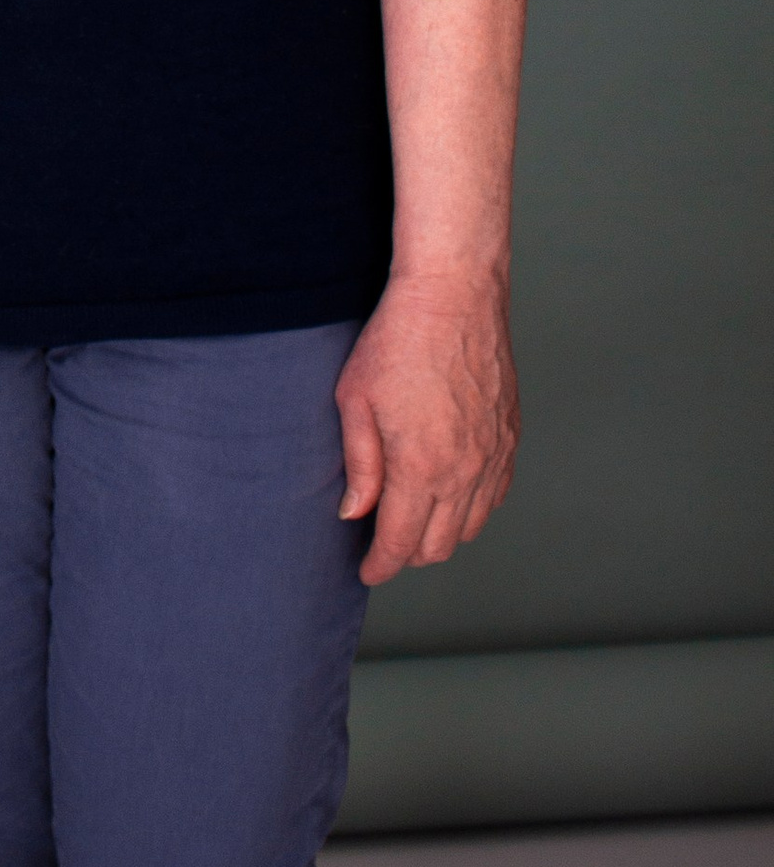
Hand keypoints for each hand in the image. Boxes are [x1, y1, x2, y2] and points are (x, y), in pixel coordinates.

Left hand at [335, 273, 518, 584]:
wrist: (454, 295)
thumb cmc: (396, 341)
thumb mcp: (356, 401)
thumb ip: (359, 465)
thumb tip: (355, 514)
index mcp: (421, 468)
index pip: (402, 543)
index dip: (380, 565)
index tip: (366, 571)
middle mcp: (465, 471)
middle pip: (439, 545)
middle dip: (407, 554)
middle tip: (381, 543)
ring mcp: (494, 456)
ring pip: (471, 526)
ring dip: (440, 534)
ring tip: (411, 520)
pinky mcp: (510, 438)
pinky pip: (495, 496)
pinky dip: (471, 509)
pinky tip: (449, 496)